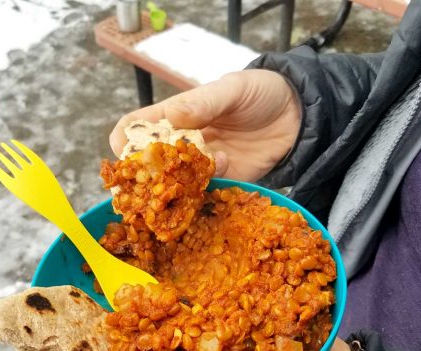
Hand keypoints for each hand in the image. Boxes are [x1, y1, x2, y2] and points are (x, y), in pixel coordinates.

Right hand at [110, 69, 301, 181]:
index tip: (123, 155)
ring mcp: (202, 165)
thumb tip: (172, 117)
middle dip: (147, 174)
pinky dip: (208, 187)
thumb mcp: (232, 89)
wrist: (296, 115)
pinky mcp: (223, 181)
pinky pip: (206, 192)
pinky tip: (228, 164)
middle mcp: (184, 143)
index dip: (124, 141)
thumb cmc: (260, 92)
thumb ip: (204, 102)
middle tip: (157, 179)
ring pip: (176, 182)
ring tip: (205, 166)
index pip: (138, 128)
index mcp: (177, 115)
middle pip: (151, 163)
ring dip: (181, 183)